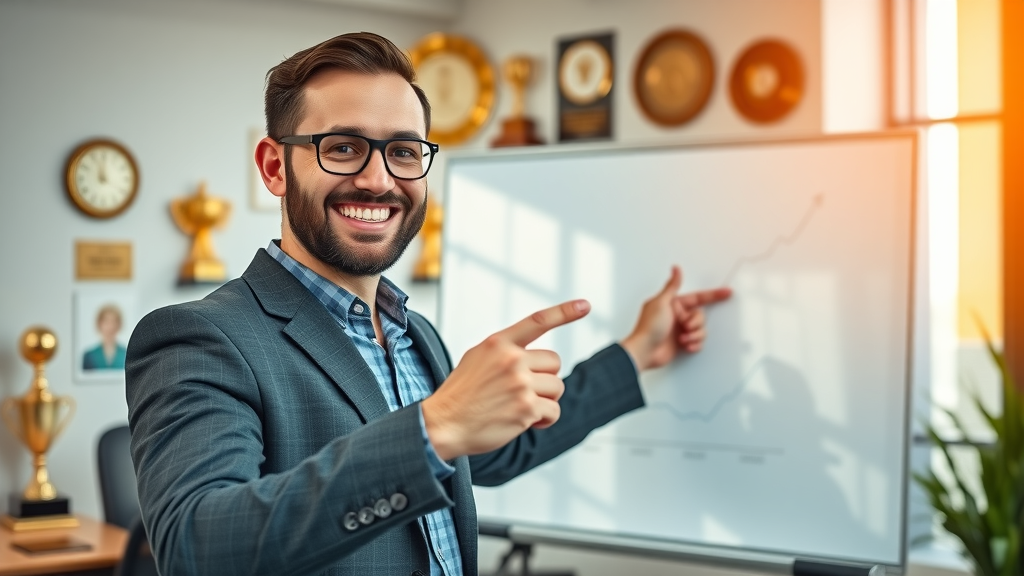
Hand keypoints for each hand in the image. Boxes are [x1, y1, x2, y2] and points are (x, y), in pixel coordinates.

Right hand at [422, 299, 590, 460]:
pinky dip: (544, 420)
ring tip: (522, 407)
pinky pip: (553, 411)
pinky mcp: (526, 409)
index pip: (538, 321)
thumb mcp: (476, 359)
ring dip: (545, 401)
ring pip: (557, 388)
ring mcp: (520, 384)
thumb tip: (529, 354)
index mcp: (498, 343)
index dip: (564, 312)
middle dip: (545, 379)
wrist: (443, 424)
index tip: (584, 305)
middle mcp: (511, 360)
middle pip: (554, 363)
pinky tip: (526, 422)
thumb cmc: (460, 395)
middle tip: (525, 391)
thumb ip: (503, 351)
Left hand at [620, 266, 731, 371]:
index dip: (713, 295)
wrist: (645, 351)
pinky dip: (693, 344)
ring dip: (694, 335)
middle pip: (701, 316)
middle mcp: (677, 316)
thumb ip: (672, 286)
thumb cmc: (649, 328)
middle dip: (695, 323)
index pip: (697, 297)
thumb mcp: (661, 303)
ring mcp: (680, 330)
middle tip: (684, 327)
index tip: (727, 292)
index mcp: (673, 304)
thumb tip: (676, 269)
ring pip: (701, 330)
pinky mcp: (682, 343)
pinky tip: (685, 345)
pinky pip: (698, 341)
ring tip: (682, 339)